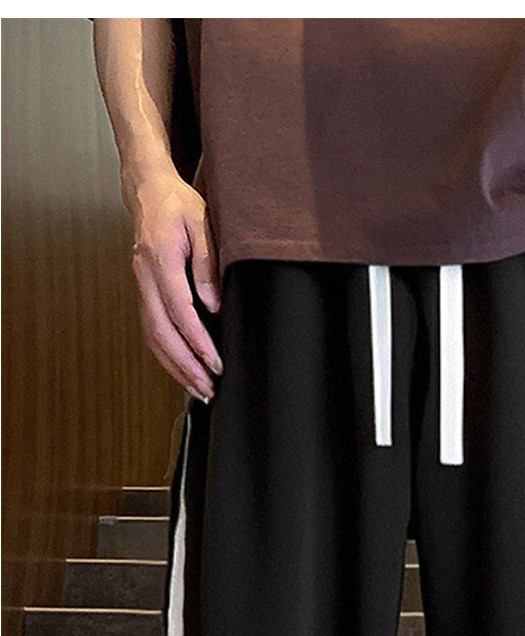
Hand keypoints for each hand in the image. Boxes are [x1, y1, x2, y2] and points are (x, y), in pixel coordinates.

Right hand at [126, 170, 222, 401]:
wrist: (148, 190)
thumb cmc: (178, 203)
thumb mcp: (202, 224)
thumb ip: (208, 264)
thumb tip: (213, 305)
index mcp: (160, 260)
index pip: (179, 312)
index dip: (197, 341)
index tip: (215, 362)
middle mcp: (145, 277)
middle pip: (160, 333)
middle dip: (185, 365)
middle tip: (208, 388)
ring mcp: (141, 286)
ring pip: (152, 336)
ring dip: (175, 366)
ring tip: (199, 388)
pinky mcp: (144, 291)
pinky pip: (152, 329)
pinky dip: (167, 354)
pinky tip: (182, 369)